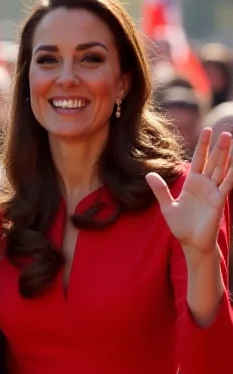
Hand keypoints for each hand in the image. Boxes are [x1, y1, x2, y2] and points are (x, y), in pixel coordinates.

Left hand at [146, 129, 232, 256]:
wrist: (192, 243)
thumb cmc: (181, 226)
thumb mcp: (167, 206)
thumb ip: (160, 190)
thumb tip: (149, 174)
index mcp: (193, 183)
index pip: (199, 160)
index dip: (203, 146)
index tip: (207, 130)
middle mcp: (205, 185)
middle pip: (213, 161)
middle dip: (218, 147)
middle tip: (224, 131)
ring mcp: (214, 192)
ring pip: (222, 169)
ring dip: (227, 155)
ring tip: (230, 139)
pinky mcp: (219, 201)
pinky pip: (227, 184)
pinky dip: (232, 173)